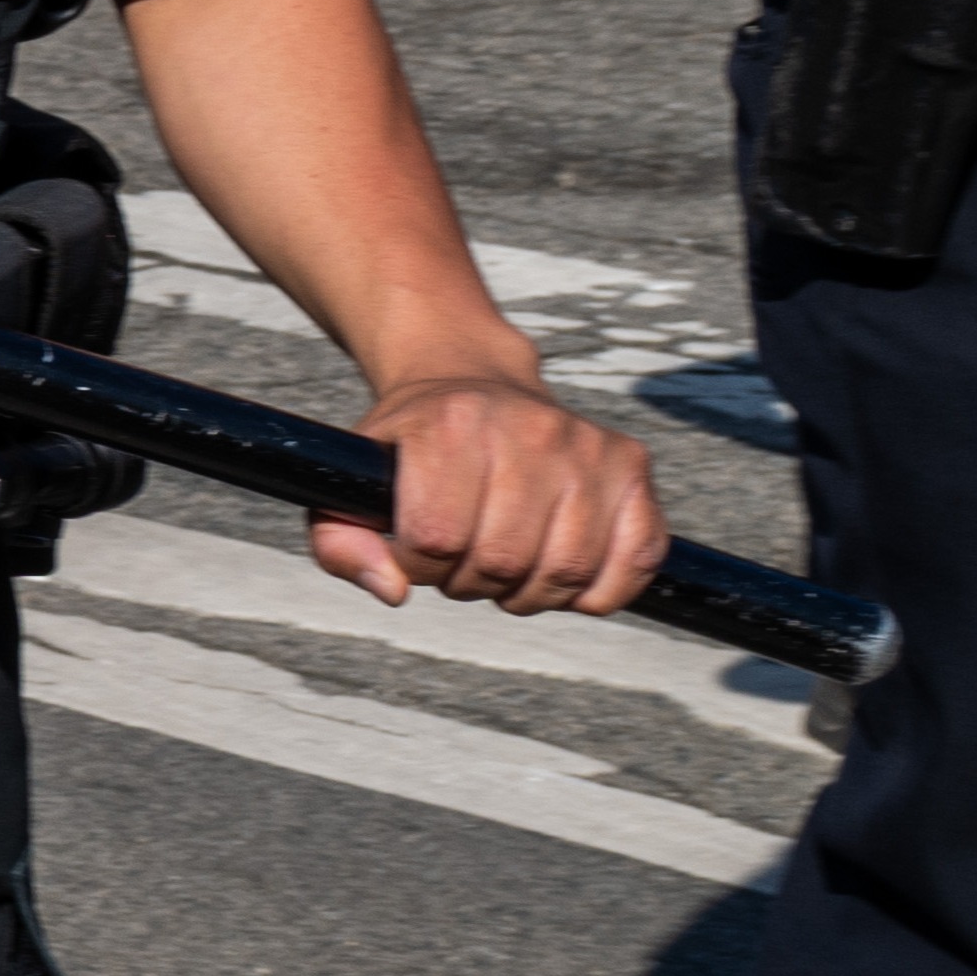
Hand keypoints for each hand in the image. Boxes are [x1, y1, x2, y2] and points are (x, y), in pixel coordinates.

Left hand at [324, 362, 673, 619]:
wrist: (468, 382)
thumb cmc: (409, 451)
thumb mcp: (350, 487)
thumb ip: (341, 547)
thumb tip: (394, 592)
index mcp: (450, 425)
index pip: (436, 539)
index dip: (420, 566)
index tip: (417, 550)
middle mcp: (528, 427)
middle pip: (503, 561)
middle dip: (472, 583)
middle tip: (463, 561)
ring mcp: (587, 445)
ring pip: (568, 570)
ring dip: (531, 593)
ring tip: (506, 568)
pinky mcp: (631, 465)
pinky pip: (635, 559)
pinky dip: (600, 591)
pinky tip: (564, 577)